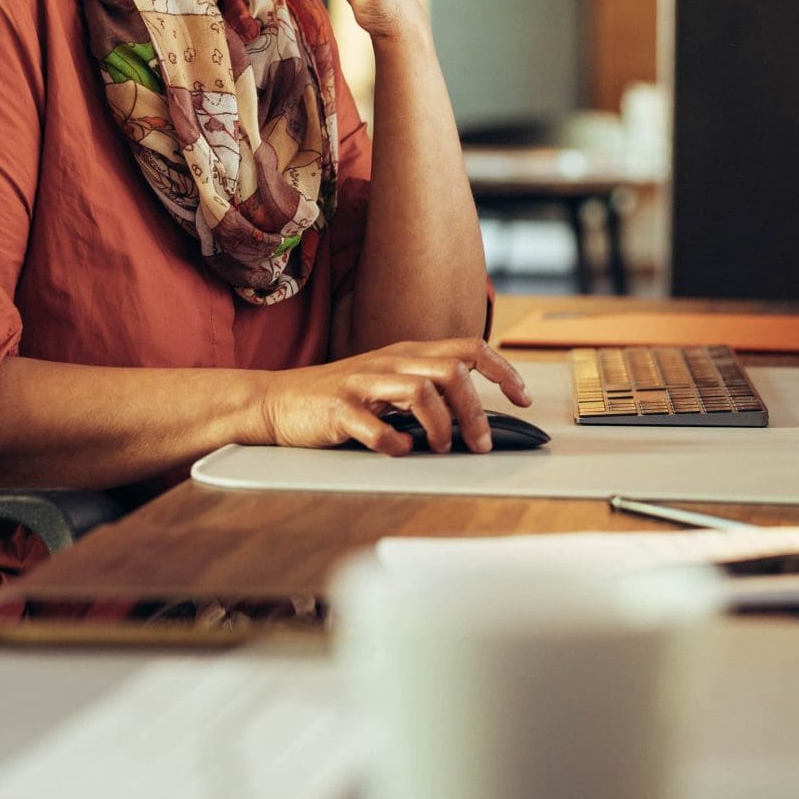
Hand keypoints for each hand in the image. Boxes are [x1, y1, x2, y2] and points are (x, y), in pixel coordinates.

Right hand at [255, 338, 531, 453]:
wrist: (277, 401)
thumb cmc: (338, 397)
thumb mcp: (387, 384)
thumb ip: (426, 391)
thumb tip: (474, 418)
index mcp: (407, 354)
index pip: (468, 348)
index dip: (502, 370)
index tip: (522, 397)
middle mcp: (390, 362)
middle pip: (451, 371)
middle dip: (475, 411)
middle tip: (480, 443)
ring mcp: (364, 383)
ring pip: (420, 392)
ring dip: (441, 426)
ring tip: (440, 448)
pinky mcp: (339, 409)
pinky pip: (375, 425)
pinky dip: (394, 442)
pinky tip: (398, 451)